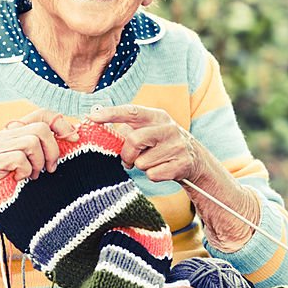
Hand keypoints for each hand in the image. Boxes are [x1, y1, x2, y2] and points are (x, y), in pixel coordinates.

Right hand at [0, 109, 78, 189]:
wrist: (0, 207)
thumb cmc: (23, 184)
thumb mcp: (41, 160)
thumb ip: (51, 144)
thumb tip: (74, 134)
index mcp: (16, 131)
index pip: (42, 114)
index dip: (60, 123)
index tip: (74, 138)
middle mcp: (4, 135)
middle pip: (40, 129)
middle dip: (52, 151)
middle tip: (49, 168)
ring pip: (31, 142)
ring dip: (37, 164)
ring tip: (32, 175)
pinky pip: (20, 159)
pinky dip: (26, 172)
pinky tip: (20, 180)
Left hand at [87, 104, 202, 182]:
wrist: (195, 159)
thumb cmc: (162, 144)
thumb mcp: (149, 130)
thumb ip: (127, 129)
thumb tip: (99, 127)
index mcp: (157, 116)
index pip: (131, 112)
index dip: (111, 114)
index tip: (92, 116)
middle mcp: (168, 128)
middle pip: (133, 140)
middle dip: (126, 154)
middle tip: (128, 160)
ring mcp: (176, 146)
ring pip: (142, 162)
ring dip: (142, 166)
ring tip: (154, 161)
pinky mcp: (181, 164)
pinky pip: (153, 175)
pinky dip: (153, 175)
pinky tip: (163, 169)